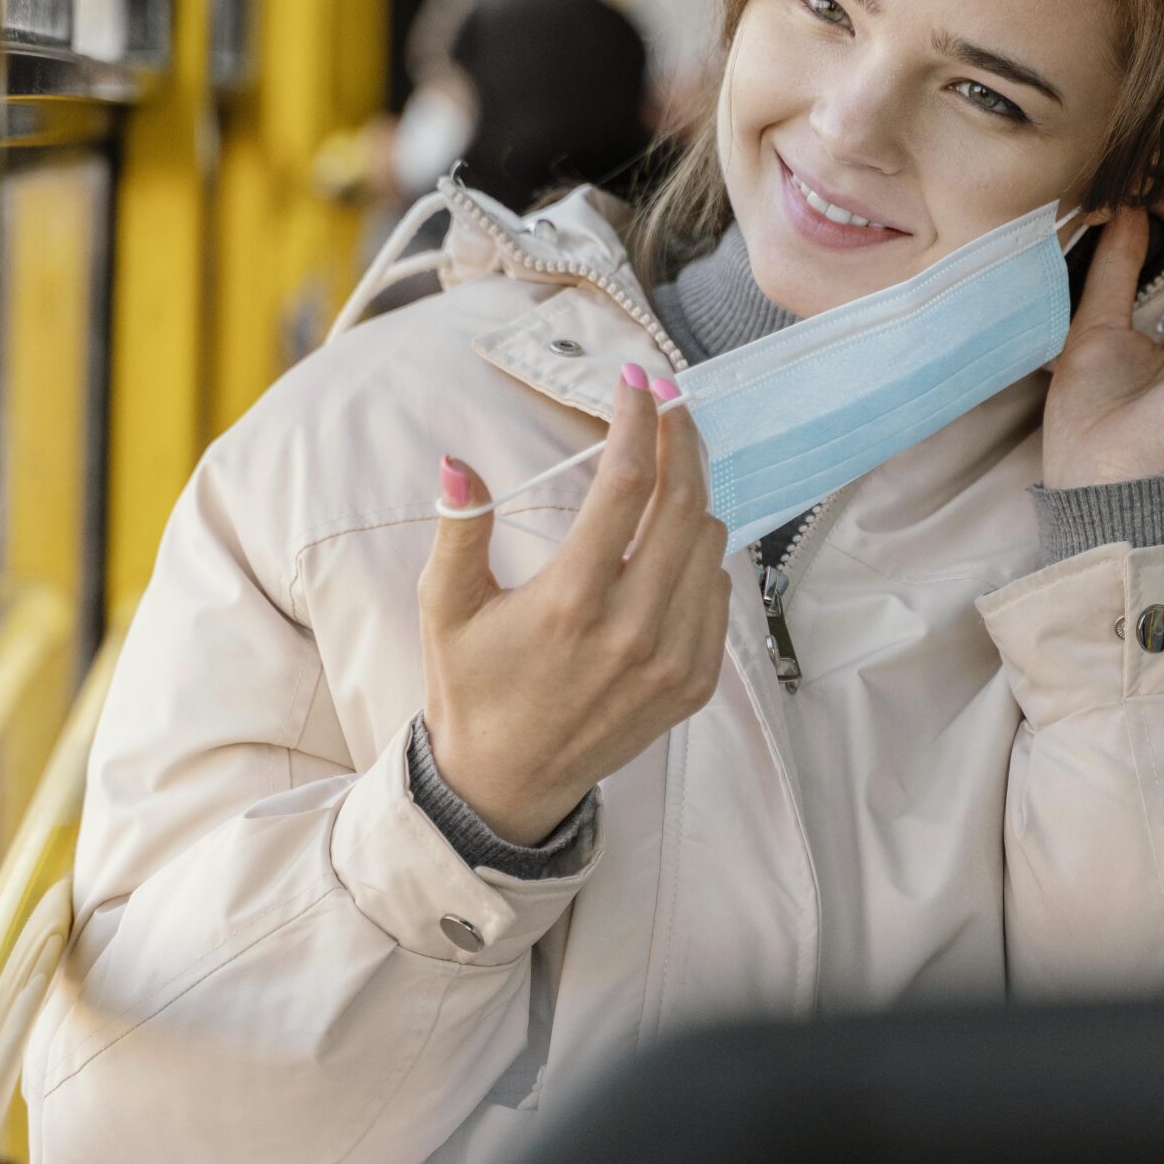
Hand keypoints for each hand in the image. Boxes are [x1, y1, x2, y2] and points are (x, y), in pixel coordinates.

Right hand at [419, 366, 732, 843]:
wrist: (508, 783)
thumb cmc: (472, 687)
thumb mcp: (445, 609)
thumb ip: (459, 531)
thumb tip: (458, 462)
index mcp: (570, 602)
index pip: (627, 484)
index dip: (639, 420)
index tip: (638, 380)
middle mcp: (632, 631)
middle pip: (686, 503)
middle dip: (682, 439)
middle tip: (670, 405)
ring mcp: (671, 661)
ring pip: (711, 544)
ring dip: (690, 500)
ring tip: (659, 482)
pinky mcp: (694, 685)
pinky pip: (719, 594)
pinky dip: (700, 560)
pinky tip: (665, 553)